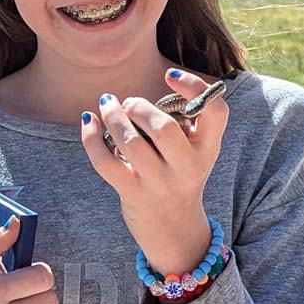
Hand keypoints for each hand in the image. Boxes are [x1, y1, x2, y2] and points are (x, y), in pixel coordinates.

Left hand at [81, 68, 225, 274]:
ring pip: (131, 143)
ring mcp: (159, 183)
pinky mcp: (133, 194)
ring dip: (113, 116)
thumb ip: (184, 122)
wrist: (174, 227)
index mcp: (208, 149)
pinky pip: (106, 163)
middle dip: (139, 107)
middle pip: (163, 128)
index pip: (216, 112)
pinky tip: (88, 121)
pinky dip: (91, 138)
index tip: (168, 75)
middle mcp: (187, 167)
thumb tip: (137, 100)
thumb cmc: (180, 175)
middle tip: (128, 103)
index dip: (194, 87)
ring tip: (107, 104)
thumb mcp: (196, 151)